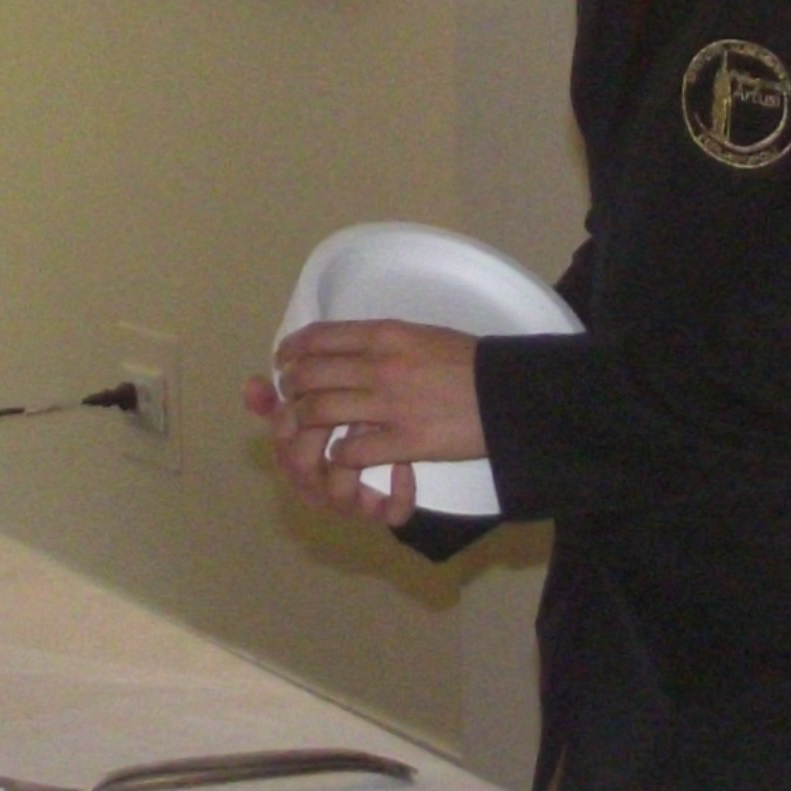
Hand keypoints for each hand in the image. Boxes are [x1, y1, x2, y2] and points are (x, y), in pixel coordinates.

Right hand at [249, 368, 415, 525]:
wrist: (391, 445)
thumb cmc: (340, 427)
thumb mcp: (308, 408)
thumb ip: (277, 400)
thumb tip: (251, 383)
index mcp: (294, 462)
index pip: (280, 444)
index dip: (292, 418)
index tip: (310, 390)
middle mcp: (316, 487)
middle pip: (301, 467)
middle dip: (319, 430)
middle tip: (341, 402)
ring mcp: (349, 502)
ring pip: (338, 493)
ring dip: (353, 457)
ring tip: (373, 422)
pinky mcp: (383, 512)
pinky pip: (388, 512)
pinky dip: (397, 493)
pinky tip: (405, 464)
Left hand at [252, 319, 483, 527]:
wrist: (506, 394)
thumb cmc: (468, 362)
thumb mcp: (423, 335)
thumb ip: (383, 341)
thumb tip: (349, 346)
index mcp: (386, 335)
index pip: (320, 337)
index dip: (293, 351)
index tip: (283, 361)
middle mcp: (381, 365)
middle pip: (310, 375)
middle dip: (290, 390)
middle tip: (290, 399)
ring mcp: (390, 404)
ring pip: (320, 412)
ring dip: (306, 423)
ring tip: (308, 429)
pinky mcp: (404, 441)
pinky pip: (351, 450)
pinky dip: (339, 455)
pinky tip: (343, 456)